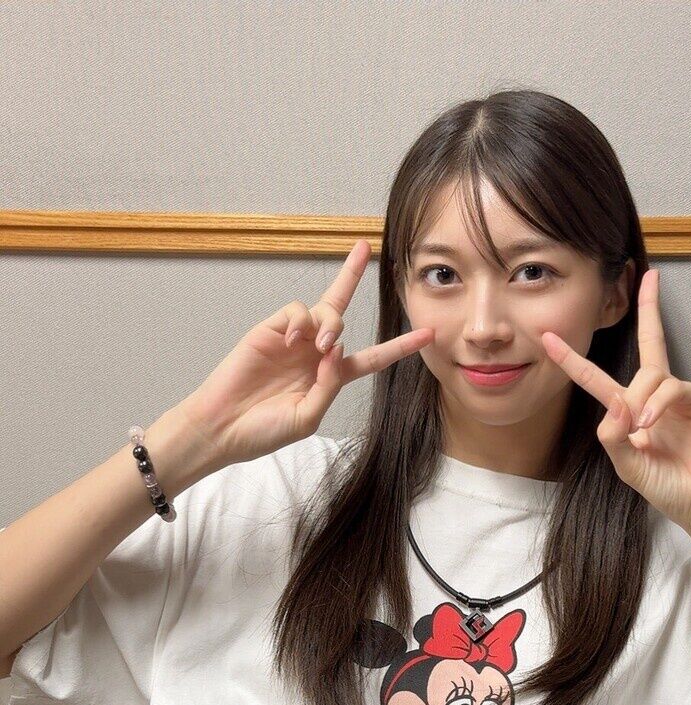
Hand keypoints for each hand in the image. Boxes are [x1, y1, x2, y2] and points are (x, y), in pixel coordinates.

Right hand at [175, 238, 434, 468]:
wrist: (222, 428)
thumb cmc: (263, 431)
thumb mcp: (307, 417)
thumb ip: (329, 386)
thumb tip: (336, 348)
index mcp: (330, 377)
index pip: (372, 358)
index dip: (400, 347)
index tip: (428, 333)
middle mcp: (314, 353)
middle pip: (341, 311)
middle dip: (351, 276)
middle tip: (365, 248)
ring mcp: (292, 340)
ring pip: (322, 310)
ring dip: (329, 323)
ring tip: (318, 346)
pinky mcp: (268, 331)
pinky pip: (295, 311)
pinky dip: (300, 321)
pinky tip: (293, 340)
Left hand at [541, 269, 690, 540]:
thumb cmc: (669, 489)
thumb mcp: (627, 467)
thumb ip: (612, 435)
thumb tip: (614, 400)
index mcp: (630, 415)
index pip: (597, 380)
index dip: (573, 360)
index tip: (548, 338)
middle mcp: (655, 399)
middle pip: (648, 346)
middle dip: (648, 313)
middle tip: (647, 289)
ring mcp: (681, 398)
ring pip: (651, 373)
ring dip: (640, 398)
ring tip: (641, 428)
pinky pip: (673, 386)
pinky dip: (658, 402)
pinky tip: (651, 423)